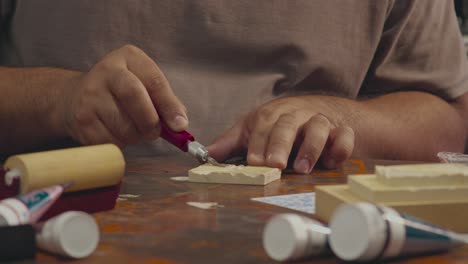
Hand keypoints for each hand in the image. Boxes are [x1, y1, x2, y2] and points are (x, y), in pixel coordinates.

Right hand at [54, 45, 187, 146]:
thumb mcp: (144, 84)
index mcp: (129, 57)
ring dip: (136, 136)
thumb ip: (165, 101)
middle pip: (135, 97)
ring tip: (132, 129)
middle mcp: (107, 71)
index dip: (169, 106)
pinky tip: (116, 133)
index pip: (154, 82)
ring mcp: (90, 94)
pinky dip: (120, 144)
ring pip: (124, 126)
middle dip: (150, 121)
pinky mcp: (82, 119)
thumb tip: (180, 124)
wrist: (75, 97)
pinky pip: (110, 141)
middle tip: (154, 132)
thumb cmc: (120, 92)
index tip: (180, 125)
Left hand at [208, 96, 354, 172]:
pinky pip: (344, 135)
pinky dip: (340, 147)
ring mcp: (319, 121)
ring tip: (302, 168)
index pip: (263, 125)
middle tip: (274, 164)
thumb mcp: (255, 130)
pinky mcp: (341, 130)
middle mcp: (295, 115)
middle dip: (279, 144)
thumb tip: (208, 154)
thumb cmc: (284, 124)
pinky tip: (331, 162)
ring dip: (310, 147)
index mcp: (272, 115)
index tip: (253, 162)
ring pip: (318, 126)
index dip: (257, 143)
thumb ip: (233, 143)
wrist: (325, 110)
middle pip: (287, 125)